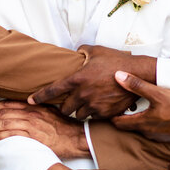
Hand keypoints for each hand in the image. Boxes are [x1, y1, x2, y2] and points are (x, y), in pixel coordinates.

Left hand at [0, 101, 88, 158]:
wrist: (77, 137)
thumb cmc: (64, 126)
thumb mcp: (49, 111)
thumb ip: (36, 110)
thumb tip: (24, 110)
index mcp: (34, 105)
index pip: (9, 103)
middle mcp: (31, 112)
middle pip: (3, 113)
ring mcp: (32, 124)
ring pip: (5, 123)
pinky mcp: (34, 136)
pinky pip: (13, 135)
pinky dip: (1, 136)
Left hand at [29, 46, 155, 119]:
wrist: (138, 74)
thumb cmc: (117, 60)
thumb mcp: (96, 51)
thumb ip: (82, 51)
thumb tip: (76, 53)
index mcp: (77, 79)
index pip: (52, 90)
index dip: (39, 96)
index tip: (31, 101)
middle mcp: (83, 94)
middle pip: (65, 108)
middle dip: (65, 106)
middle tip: (70, 100)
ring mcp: (94, 105)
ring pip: (79, 115)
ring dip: (79, 111)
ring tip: (85, 103)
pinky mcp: (105, 114)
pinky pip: (93, 118)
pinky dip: (93, 113)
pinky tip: (99, 105)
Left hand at [111, 72, 169, 143]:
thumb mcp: (158, 93)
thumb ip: (137, 85)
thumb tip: (118, 76)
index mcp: (142, 123)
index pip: (118, 122)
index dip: (111, 115)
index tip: (106, 107)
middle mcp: (148, 133)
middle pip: (129, 126)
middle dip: (122, 117)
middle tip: (117, 106)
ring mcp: (159, 136)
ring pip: (142, 128)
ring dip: (137, 119)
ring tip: (136, 107)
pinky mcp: (169, 136)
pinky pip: (154, 129)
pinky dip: (150, 122)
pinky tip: (156, 113)